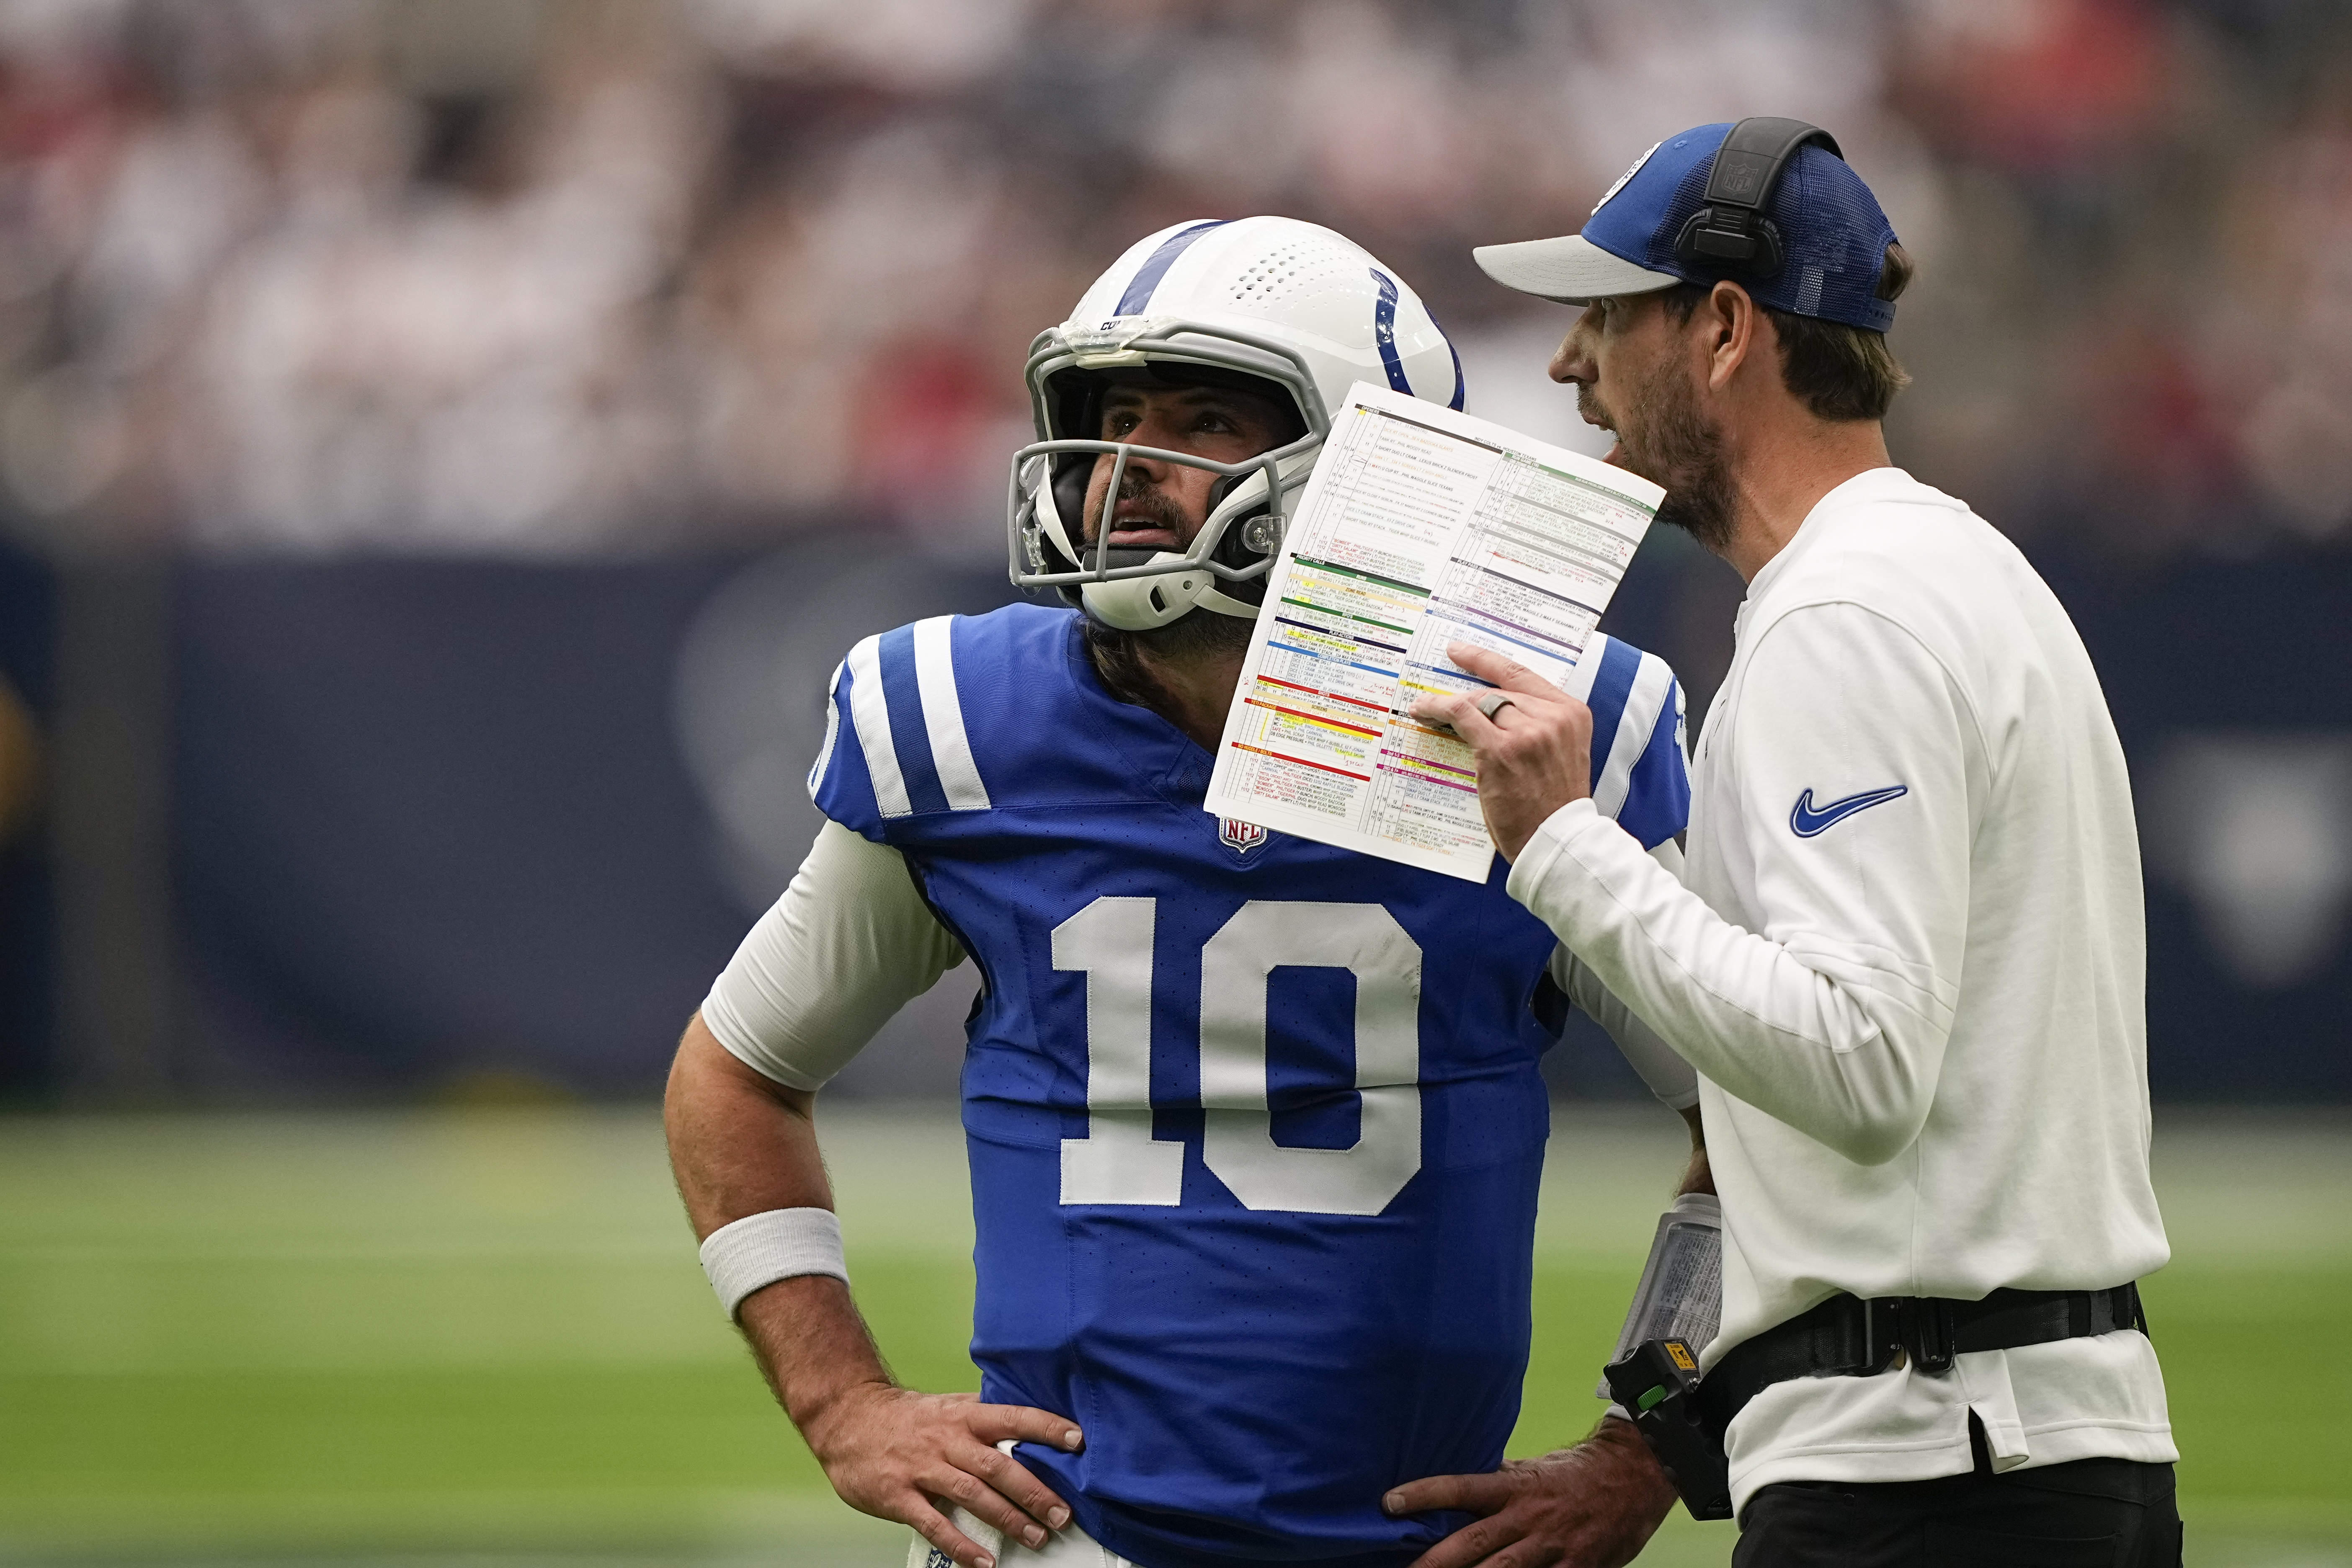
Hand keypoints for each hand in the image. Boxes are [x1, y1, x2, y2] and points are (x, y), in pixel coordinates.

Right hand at [801, 1382, 1084, 1567]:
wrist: (847, 1418)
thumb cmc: (907, 1417)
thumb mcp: (948, 1406)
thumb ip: (984, 1416)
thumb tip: (1030, 1423)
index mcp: (963, 1416)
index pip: (1011, 1417)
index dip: (1045, 1427)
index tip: (1078, 1439)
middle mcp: (946, 1440)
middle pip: (997, 1465)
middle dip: (1034, 1491)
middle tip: (1062, 1513)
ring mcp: (922, 1468)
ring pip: (972, 1495)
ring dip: (1008, 1519)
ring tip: (1036, 1538)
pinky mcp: (899, 1496)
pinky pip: (934, 1524)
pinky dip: (961, 1546)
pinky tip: (984, 1562)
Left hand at [1383, 1419, 1677, 1567]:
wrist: (1635, 1475)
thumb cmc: (1576, 1472)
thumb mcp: (1532, 1470)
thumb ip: (1498, 1483)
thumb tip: (1457, 1491)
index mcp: (1516, 1487)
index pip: (1461, 1488)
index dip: (1425, 1494)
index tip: (1388, 1502)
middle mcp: (1530, 1518)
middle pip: (1474, 1544)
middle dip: (1435, 1561)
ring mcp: (1553, 1548)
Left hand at [1407, 643, 1593, 861]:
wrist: (1557, 841)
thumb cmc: (1553, 804)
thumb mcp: (1560, 753)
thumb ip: (1537, 726)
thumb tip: (1490, 709)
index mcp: (1571, 713)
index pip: (1522, 675)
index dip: (1486, 660)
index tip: (1461, 651)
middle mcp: (1552, 717)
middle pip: (1496, 690)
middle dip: (1465, 696)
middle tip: (1437, 699)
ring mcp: (1527, 733)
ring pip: (1476, 701)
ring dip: (1446, 704)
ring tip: (1425, 707)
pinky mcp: (1501, 751)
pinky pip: (1462, 717)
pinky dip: (1438, 710)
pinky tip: (1424, 712)